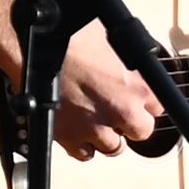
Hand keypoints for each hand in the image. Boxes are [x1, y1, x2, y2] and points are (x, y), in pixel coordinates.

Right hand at [25, 13, 160, 159]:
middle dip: (130, 122)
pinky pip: (85, 154)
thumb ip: (127, 58)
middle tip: (118, 110)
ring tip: (98, 120)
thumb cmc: (68, 35)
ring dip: (108, 135)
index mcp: (137, 87)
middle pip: (141, 131)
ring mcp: (96, 128)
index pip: (157, 106)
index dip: (145, 102)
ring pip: (114, 147)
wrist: (32, 47)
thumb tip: (132, 57)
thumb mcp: (111, 37)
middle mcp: (121, 111)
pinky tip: (80, 131)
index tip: (135, 98)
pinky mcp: (70, 139)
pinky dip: (83, 145)